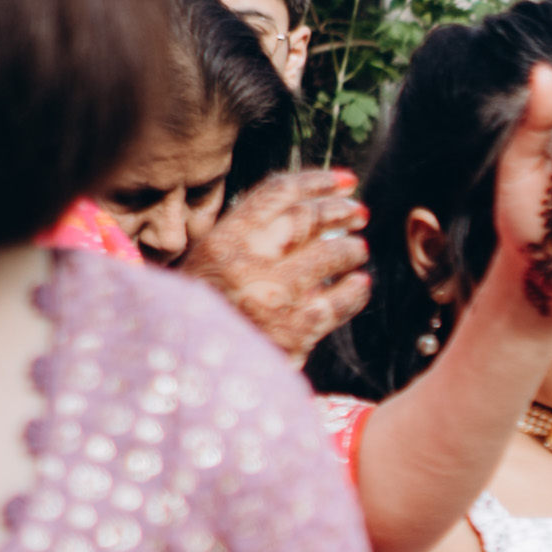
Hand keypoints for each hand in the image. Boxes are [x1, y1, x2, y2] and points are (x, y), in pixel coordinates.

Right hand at [194, 168, 371, 363]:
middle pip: (308, 219)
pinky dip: (355, 290)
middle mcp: (249, 263)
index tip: (343, 181)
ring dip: (350, 248)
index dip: (316, 182)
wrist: (191, 370)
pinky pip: (340, 301)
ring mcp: (275, 296)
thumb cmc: (201, 313)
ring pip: (330, 255)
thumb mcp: (207, 264)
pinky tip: (359, 284)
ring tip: (357, 249)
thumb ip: (245, 235)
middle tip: (358, 211)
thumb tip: (302, 207)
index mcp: (223, 241)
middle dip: (339, 210)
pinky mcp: (298, 330)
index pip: (278, 194)